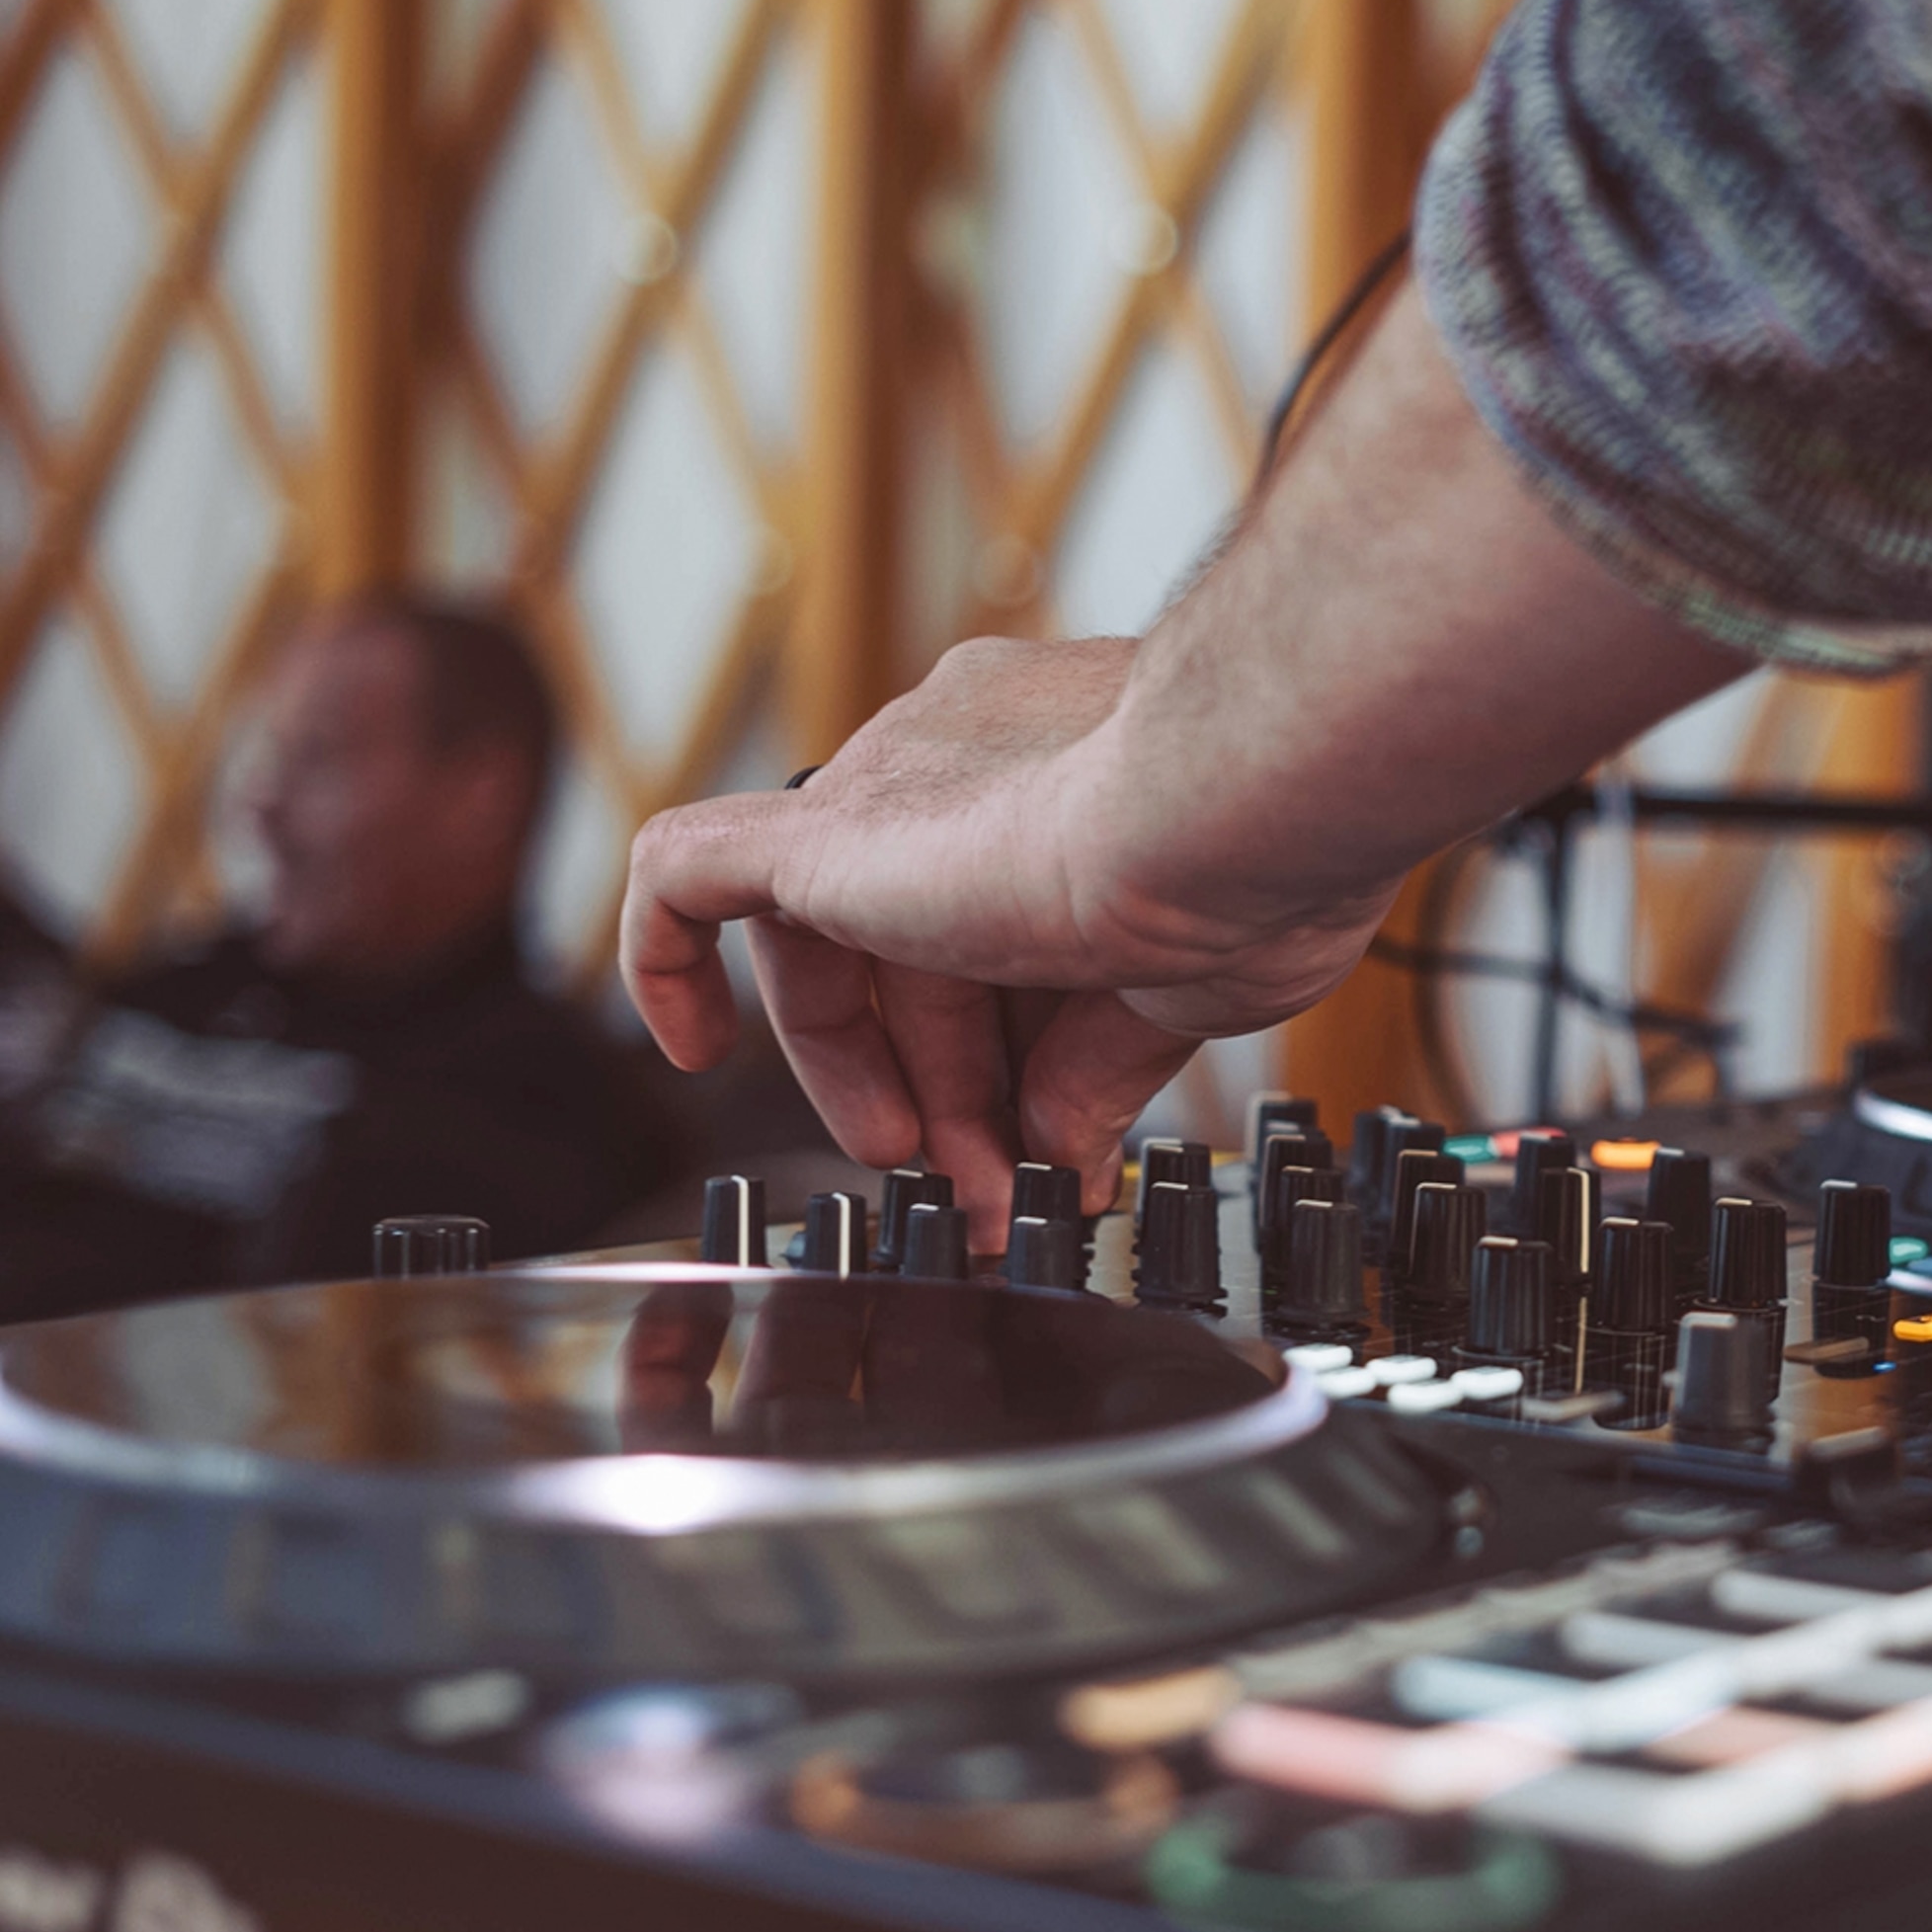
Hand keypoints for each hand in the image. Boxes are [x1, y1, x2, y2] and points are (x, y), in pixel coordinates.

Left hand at [621, 636, 1389, 1243]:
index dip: (1015, 1047)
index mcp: (1070, 761)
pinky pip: (689, 871)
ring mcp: (895, 782)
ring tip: (933, 1174)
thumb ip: (1101, 1059)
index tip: (1048, 1139)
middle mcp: (971, 751)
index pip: (1003, 916)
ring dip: (868, 1072)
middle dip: (949, 1081)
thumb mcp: (1184, 985)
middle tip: (985, 1180)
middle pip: (916, 938)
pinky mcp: (826, 834)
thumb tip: (1059, 1142)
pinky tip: (685, 1046)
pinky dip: (670, 954)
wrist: (1239, 798)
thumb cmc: (1261, 859)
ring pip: (830, 934)